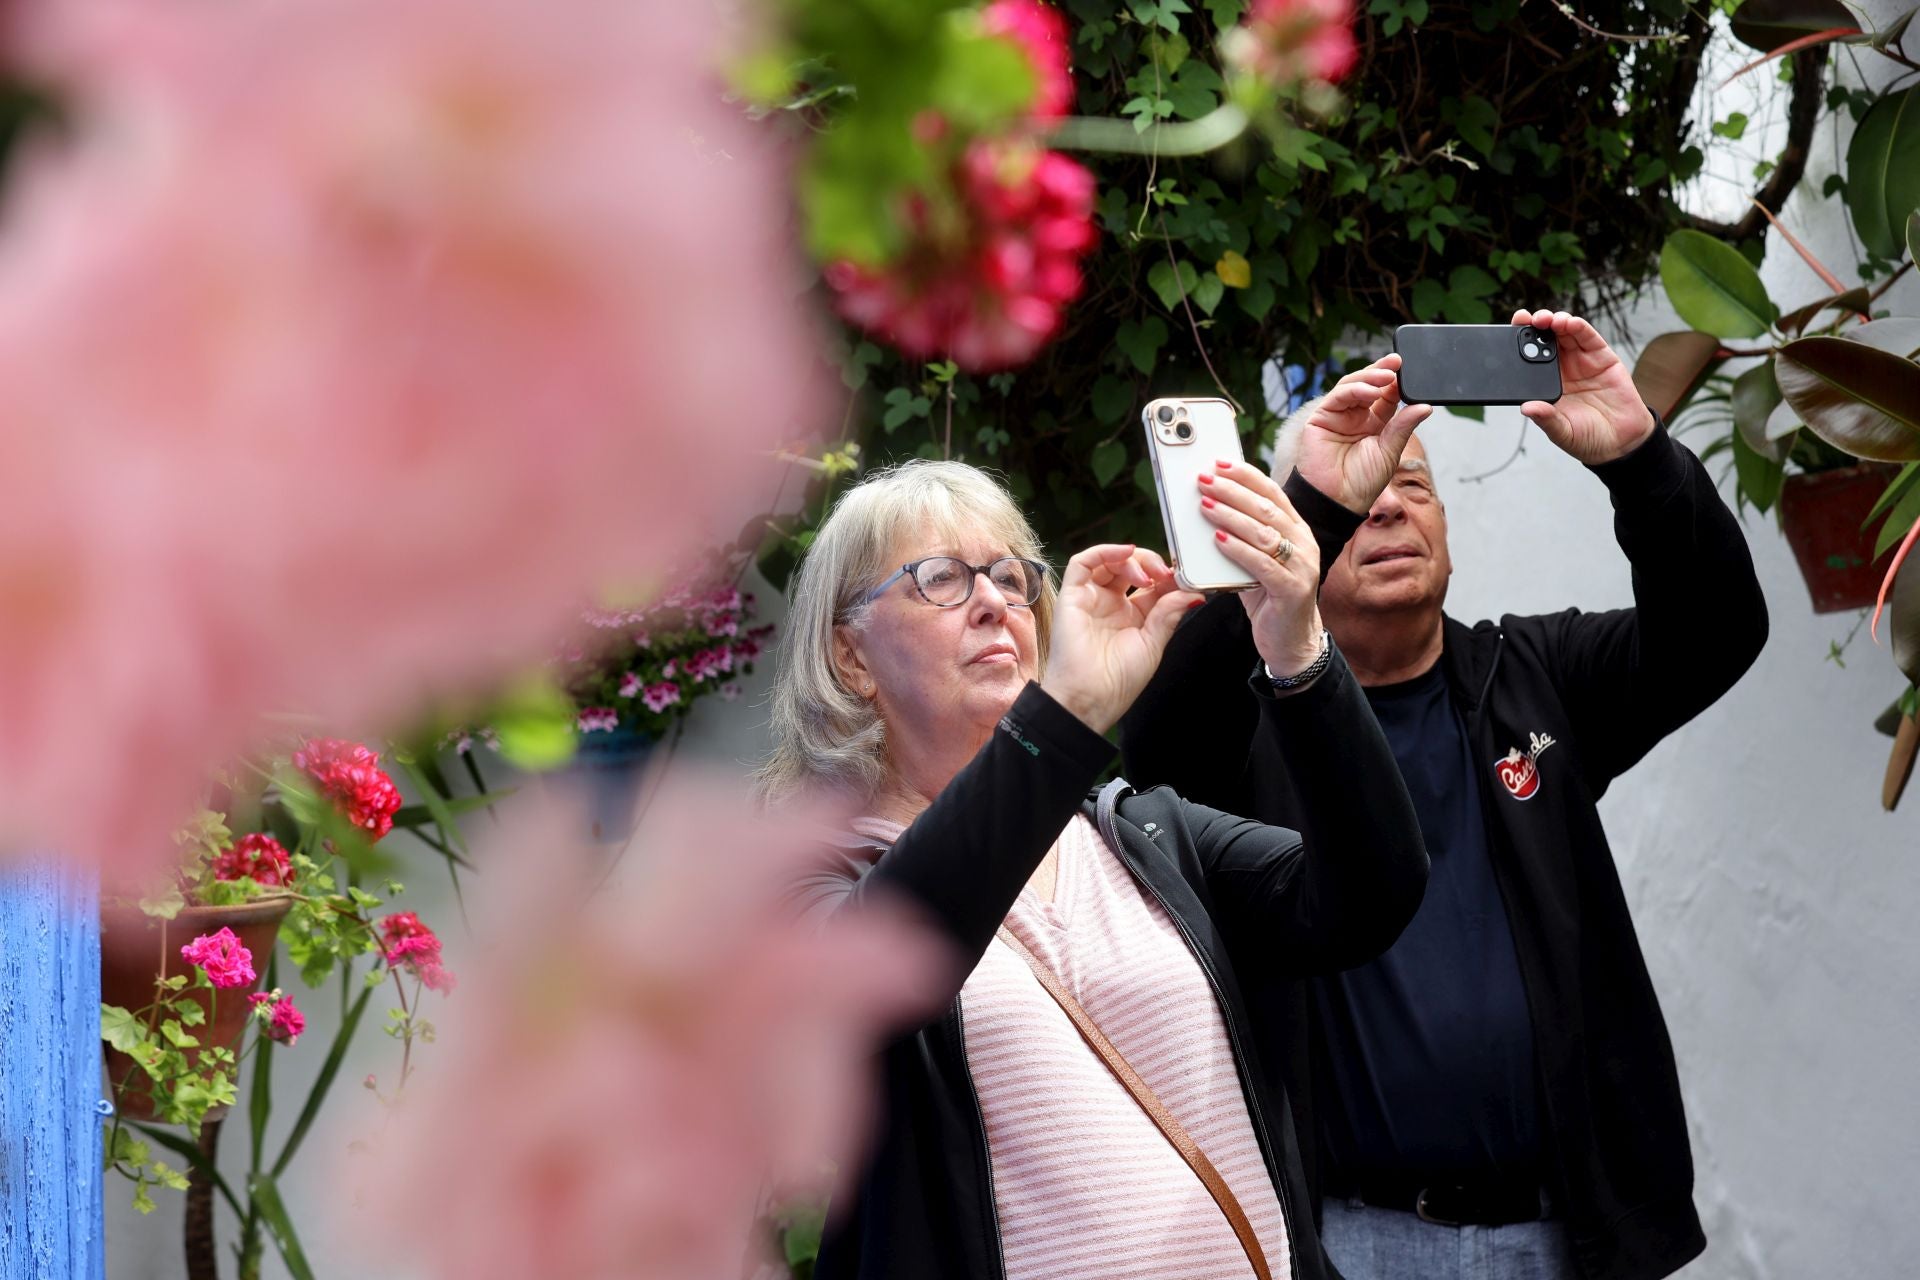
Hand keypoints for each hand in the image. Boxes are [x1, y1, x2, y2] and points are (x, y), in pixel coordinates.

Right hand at [1040, 544, 1202, 733]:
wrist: (1089, 699)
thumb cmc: (1117, 682)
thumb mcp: (1153, 645)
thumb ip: (1168, 615)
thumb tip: (1192, 594)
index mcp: (1132, 617)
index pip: (1153, 585)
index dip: (1169, 577)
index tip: (1186, 577)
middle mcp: (1111, 604)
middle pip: (1132, 568)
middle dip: (1153, 565)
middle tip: (1168, 574)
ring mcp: (1091, 598)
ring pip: (1110, 561)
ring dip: (1134, 559)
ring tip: (1150, 574)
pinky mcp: (1072, 595)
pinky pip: (1084, 563)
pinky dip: (1105, 551)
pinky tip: (1127, 552)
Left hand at [1196, 459, 1324, 675]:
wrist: (1291, 642)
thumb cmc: (1268, 598)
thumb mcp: (1254, 561)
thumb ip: (1240, 537)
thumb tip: (1207, 508)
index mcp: (1296, 530)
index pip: (1272, 493)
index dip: (1245, 475)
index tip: (1219, 463)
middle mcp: (1304, 543)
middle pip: (1266, 508)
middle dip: (1232, 490)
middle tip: (1204, 480)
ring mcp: (1302, 566)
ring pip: (1264, 532)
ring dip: (1231, 516)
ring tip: (1205, 505)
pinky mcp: (1292, 590)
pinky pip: (1262, 564)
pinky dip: (1238, 550)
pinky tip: (1218, 540)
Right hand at [1292, 353, 1433, 514]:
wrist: (1337, 501)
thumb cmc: (1362, 483)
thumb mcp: (1390, 451)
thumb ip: (1403, 426)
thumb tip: (1425, 407)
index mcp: (1375, 424)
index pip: (1387, 396)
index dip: (1397, 382)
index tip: (1410, 371)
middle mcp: (1356, 417)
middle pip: (1370, 385)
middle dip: (1383, 371)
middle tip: (1398, 363)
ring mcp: (1338, 415)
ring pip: (1353, 385)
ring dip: (1370, 377)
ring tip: (1388, 376)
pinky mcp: (1321, 418)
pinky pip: (1338, 396)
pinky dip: (1355, 389)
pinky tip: (1370, 391)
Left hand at [1512, 309, 1656, 464]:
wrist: (1622, 442)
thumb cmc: (1588, 438)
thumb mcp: (1562, 432)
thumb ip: (1546, 419)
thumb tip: (1526, 408)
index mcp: (1546, 384)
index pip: (1528, 359)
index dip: (1519, 343)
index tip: (1509, 332)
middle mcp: (1562, 369)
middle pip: (1545, 339)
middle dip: (1534, 326)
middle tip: (1526, 320)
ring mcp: (1582, 361)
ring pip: (1565, 333)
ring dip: (1554, 322)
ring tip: (1546, 320)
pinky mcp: (1602, 357)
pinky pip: (1588, 337)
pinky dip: (1578, 327)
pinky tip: (1569, 323)